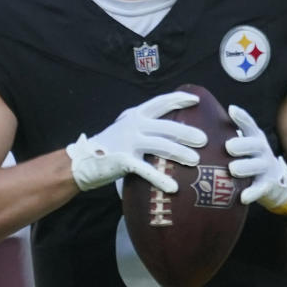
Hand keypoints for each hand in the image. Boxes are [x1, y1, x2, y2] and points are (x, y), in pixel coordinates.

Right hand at [66, 91, 207, 193]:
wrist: (83, 161)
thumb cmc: (111, 145)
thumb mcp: (127, 128)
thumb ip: (146, 126)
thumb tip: (176, 129)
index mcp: (135, 115)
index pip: (160, 102)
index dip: (178, 99)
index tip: (196, 100)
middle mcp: (133, 125)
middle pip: (166, 126)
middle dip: (187, 132)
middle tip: (204, 139)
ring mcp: (128, 142)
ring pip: (161, 145)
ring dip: (180, 153)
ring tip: (195, 160)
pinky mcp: (123, 160)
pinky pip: (147, 170)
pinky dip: (161, 179)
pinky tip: (173, 187)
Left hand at [225, 104, 286, 211]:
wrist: (274, 181)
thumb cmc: (249, 158)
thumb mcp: (244, 144)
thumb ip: (227, 136)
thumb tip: (194, 129)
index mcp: (254, 137)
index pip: (249, 124)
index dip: (241, 117)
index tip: (231, 110)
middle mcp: (262, 149)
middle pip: (253, 144)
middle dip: (242, 145)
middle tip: (228, 147)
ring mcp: (266, 167)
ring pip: (256, 166)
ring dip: (245, 167)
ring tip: (233, 169)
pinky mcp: (267, 184)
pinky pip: (260, 188)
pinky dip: (252, 192)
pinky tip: (243, 197)